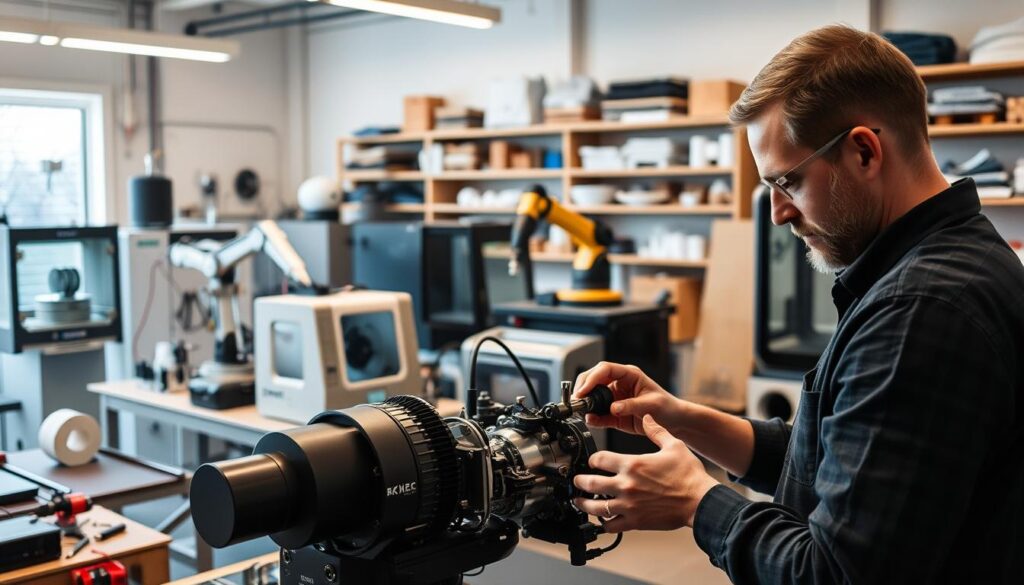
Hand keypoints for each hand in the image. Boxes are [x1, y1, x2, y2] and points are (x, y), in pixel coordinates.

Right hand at [573, 361, 681, 435]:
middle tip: (578, 400)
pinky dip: (593, 418)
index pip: (605, 369)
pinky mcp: (613, 414)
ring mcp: (615, 398)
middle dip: (583, 388)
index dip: (592, 378)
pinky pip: (599, 414)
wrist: (673, 422)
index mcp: (629, 375)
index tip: (584, 390)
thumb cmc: (667, 407)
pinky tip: (591, 421)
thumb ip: (631, 405)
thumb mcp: (651, 404)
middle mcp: (619, 384)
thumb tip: (613, 408)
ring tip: (583, 412)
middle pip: (594, 379)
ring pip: (593, 397)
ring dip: (586, 404)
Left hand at [573, 415, 718, 531]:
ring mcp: (628, 505)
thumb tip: (647, 417)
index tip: (592, 461)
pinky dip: (603, 523)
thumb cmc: (689, 475)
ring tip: (579, 501)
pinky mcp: (634, 522)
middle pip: (590, 483)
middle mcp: (626, 485)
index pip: (599, 459)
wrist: (700, 501)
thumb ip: (656, 431)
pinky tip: (602, 519)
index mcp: (632, 464)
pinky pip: (610, 526)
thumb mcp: (673, 445)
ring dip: (584, 503)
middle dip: (580, 481)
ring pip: (595, 507)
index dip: (593, 459)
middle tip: (576, 481)